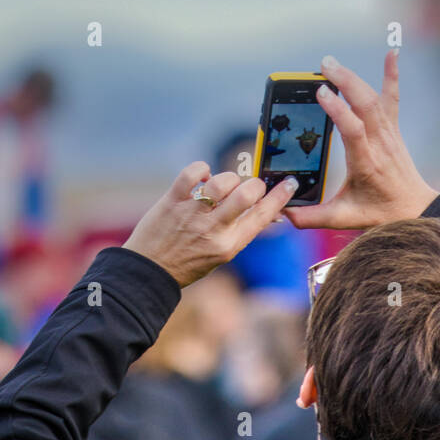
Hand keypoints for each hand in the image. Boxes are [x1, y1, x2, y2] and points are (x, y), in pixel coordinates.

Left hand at [123, 162, 297, 286]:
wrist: (150, 271)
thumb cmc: (189, 262)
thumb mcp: (222, 253)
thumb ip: (242, 230)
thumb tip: (267, 211)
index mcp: (229, 245)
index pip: (263, 216)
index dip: (280, 197)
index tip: (289, 183)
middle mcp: (212, 229)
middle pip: (246, 195)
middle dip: (255, 184)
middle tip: (251, 186)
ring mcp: (191, 214)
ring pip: (221, 182)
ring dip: (229, 178)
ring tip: (224, 184)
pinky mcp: (172, 201)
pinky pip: (191, 174)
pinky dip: (201, 168)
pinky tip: (203, 176)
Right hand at [285, 52, 436, 230]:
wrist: (415, 207)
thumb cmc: (379, 212)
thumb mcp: (345, 218)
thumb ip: (312, 217)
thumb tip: (283, 211)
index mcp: (366, 163)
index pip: (353, 130)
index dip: (338, 110)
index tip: (321, 93)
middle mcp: (380, 143)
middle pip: (365, 105)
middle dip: (345, 82)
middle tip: (323, 66)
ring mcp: (389, 132)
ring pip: (374, 97)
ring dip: (353, 77)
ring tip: (329, 63)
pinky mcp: (392, 127)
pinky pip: (393, 96)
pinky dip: (392, 74)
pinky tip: (392, 52)